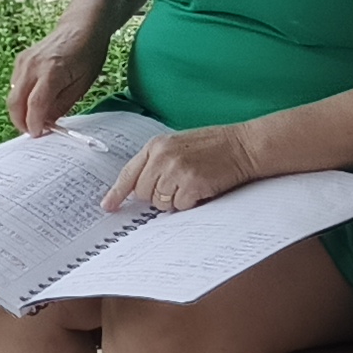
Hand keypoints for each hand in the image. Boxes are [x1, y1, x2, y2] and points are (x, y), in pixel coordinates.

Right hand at [8, 25, 101, 139]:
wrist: (81, 27)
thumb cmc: (87, 54)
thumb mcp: (82, 84)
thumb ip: (62, 105)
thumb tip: (47, 122)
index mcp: (51, 72)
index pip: (34, 105)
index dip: (34, 124)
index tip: (37, 134)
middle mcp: (32, 66)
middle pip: (15, 102)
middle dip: (20, 121)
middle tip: (32, 131)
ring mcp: (23, 61)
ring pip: (12, 95)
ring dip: (19, 110)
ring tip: (34, 117)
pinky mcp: (20, 60)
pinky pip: (14, 85)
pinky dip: (20, 97)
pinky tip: (33, 101)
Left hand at [98, 124, 262, 213]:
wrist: (244, 146)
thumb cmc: (214, 146)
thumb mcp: (179, 145)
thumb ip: (157, 162)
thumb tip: (139, 189)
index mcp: (156, 145)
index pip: (128, 173)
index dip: (117, 192)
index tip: (107, 206)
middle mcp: (162, 156)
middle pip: (143, 193)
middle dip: (158, 195)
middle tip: (179, 184)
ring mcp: (176, 170)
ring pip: (160, 203)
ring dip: (175, 200)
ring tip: (193, 183)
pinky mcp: (191, 183)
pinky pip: (180, 206)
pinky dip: (191, 202)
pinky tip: (202, 188)